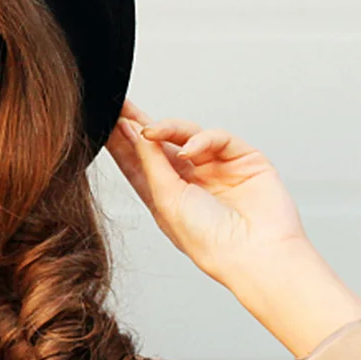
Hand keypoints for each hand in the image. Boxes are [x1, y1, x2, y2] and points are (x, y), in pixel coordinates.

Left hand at [103, 99, 306, 284]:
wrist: (255, 253)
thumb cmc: (209, 241)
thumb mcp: (166, 201)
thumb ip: (150, 164)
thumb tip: (134, 133)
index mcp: (168, 197)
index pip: (139, 164)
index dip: (122, 143)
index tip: (105, 122)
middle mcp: (191, 181)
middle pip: (160, 144)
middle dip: (140, 124)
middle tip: (121, 106)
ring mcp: (217, 168)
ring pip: (187, 135)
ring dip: (167, 129)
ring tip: (150, 130)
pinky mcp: (243, 159)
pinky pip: (218, 138)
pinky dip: (202, 139)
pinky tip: (190, 150)